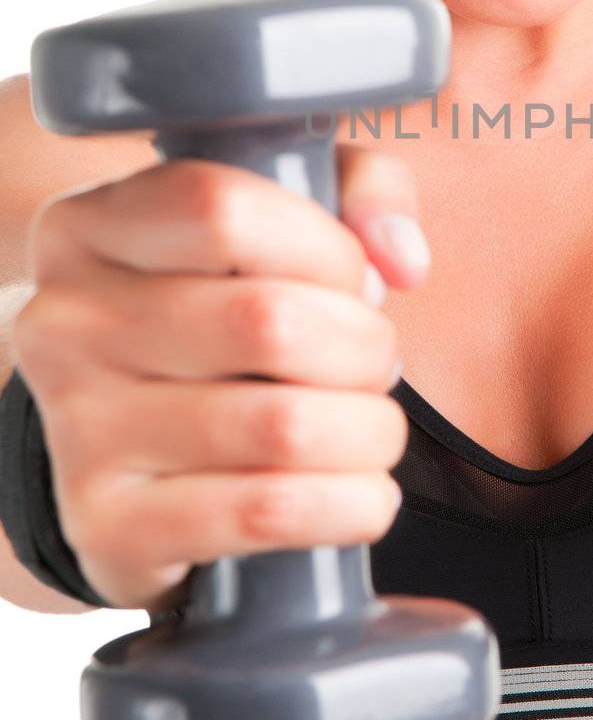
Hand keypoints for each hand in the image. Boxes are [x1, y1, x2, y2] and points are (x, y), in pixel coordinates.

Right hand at [12, 146, 430, 613]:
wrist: (132, 462)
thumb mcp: (283, 222)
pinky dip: (351, 504)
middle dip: (366, 349)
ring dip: (369, 432)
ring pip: (284, 426)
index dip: (326, 249)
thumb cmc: (222, 319)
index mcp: (91, 228)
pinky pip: (268, 513)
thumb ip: (359, 192)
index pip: (224, 210)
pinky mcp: (110, 528)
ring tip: (369, 428)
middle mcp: (65, 324)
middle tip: (373, 365)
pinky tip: (360, 492)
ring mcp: (78, 430)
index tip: (354, 281)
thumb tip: (400, 258)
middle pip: (270, 321)